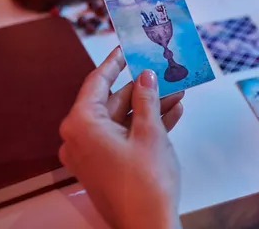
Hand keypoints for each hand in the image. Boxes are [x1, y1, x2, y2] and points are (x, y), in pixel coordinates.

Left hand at [59, 47, 183, 228]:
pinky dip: (145, 126)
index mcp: (82, 124)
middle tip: (162, 72)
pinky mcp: (104, 165)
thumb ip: (147, 98)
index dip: (115, 62)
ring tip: (177, 92)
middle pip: (112, 102)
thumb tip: (146, 76)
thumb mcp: (150, 132)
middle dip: (142, 88)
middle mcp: (80, 137)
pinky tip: (172, 113)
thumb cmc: (145, 182)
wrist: (147, 225)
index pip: (97, 82)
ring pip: (122, 120)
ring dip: (149, 107)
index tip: (127, 47)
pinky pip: (123, 137)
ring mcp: (91, 153)